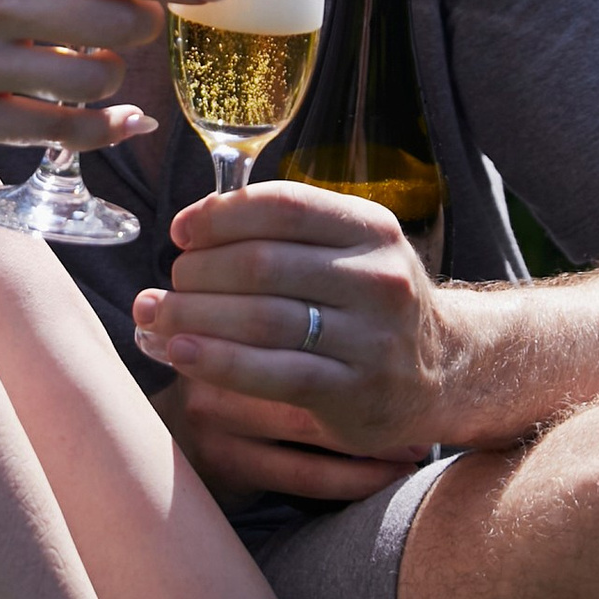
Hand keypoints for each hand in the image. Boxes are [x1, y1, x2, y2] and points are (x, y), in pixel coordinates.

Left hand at [133, 182, 451, 499]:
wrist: (442, 372)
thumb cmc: (369, 303)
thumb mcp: (349, 251)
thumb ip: (284, 233)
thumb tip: (190, 227)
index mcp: (370, 229)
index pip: (280, 206)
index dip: (218, 216)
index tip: (182, 232)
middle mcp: (376, 278)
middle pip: (260, 264)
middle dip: (197, 273)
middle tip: (168, 286)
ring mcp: (369, 338)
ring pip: (259, 319)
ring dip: (193, 317)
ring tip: (156, 318)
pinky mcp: (352, 392)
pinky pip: (269, 373)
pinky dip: (215, 360)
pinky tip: (181, 352)